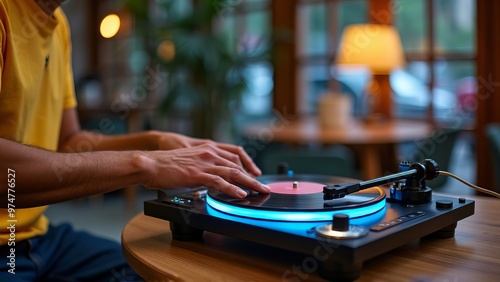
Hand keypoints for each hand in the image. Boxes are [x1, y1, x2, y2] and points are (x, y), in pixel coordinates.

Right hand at [140, 143, 269, 197]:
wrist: (151, 164)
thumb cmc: (166, 165)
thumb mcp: (190, 162)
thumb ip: (203, 167)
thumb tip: (212, 180)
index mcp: (208, 149)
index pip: (234, 155)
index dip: (248, 166)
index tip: (256, 175)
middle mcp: (209, 153)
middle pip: (238, 164)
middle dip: (253, 177)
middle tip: (264, 186)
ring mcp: (204, 163)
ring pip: (233, 172)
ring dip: (249, 183)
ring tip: (259, 191)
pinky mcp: (197, 174)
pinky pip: (219, 181)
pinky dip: (232, 189)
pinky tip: (240, 194)